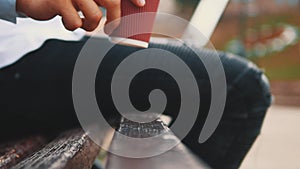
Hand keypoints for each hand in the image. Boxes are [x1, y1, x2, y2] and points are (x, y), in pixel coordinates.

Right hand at [16, 0, 144, 30]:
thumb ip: (102, 0)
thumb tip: (125, 14)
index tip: (141, 5)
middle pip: (111, 1)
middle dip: (116, 20)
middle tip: (113, 30)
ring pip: (95, 16)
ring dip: (91, 26)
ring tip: (84, 23)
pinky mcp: (59, 0)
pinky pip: (75, 22)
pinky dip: (73, 26)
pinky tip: (68, 20)